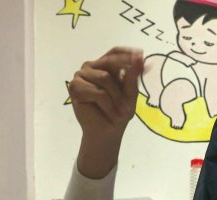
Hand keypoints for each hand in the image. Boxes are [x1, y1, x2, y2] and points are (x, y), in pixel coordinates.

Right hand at [68, 48, 142, 170]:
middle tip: (129, 101)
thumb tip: (140, 58)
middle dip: (122, 82)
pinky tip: (107, 111)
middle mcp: (92, 66)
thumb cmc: (119, 112)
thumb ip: (133, 76)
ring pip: (104, 77)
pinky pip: (96, 91)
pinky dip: (106, 104)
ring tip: (117, 110)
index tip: (142, 56)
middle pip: (110, 62)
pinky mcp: (74, 87)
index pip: (115, 51)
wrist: (107, 132)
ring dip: (115, 97)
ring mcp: (81, 75)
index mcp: (106, 65)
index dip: (127, 53)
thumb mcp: (130, 94)